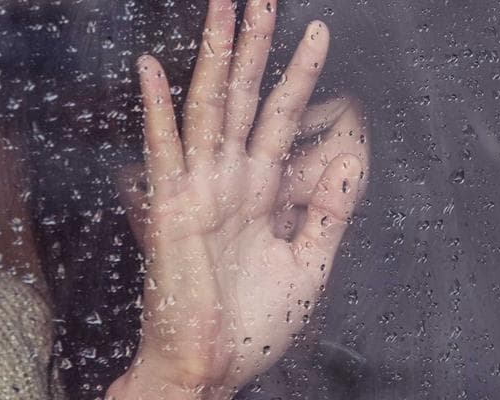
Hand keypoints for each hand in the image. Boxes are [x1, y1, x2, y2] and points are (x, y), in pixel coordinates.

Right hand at [107, 0, 368, 397]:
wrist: (213, 369)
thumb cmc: (252, 326)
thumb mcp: (307, 265)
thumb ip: (327, 212)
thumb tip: (346, 159)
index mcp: (260, 193)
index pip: (280, 118)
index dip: (299, 75)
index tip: (317, 34)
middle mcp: (228, 181)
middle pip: (243, 98)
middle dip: (255, 46)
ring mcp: (198, 190)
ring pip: (208, 109)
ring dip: (214, 58)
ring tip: (224, 8)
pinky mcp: (170, 210)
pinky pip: (164, 151)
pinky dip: (157, 110)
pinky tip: (153, 69)